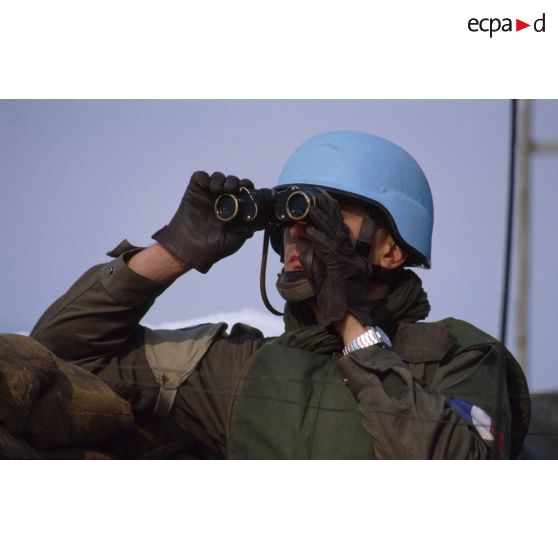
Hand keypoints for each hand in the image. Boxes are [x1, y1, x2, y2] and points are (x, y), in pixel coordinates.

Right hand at [152, 171, 260, 272]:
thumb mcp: (235, 240)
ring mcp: (208, 194)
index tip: (251, 191)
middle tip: (234, 188)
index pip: (246, 193)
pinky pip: (200, 177)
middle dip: (236, 182)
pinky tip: (207, 187)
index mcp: (235, 209)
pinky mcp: (194, 191)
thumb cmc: (213, 248)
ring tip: (219, 189)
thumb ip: (247, 229)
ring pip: (219, 177)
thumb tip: (265, 220)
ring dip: (222, 179)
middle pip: (234, 182)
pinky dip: (205, 178)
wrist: (189, 250)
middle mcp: (223, 199)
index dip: (250, 189)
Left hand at [300, 191, 371, 326]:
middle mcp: (353, 259)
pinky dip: (318, 240)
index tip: (324, 202)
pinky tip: (308, 231)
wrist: (351, 323)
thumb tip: (303, 248)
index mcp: (351, 260)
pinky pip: (329, 251)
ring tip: (311, 206)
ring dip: (322, 220)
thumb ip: (316, 263)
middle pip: (340, 229)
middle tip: (319, 194)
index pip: (341, 233)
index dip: (333, 216)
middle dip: (329, 210)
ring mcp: (350, 264)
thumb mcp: (324, 281)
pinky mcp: (343, 271)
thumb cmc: (339, 307)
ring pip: (335, 236)